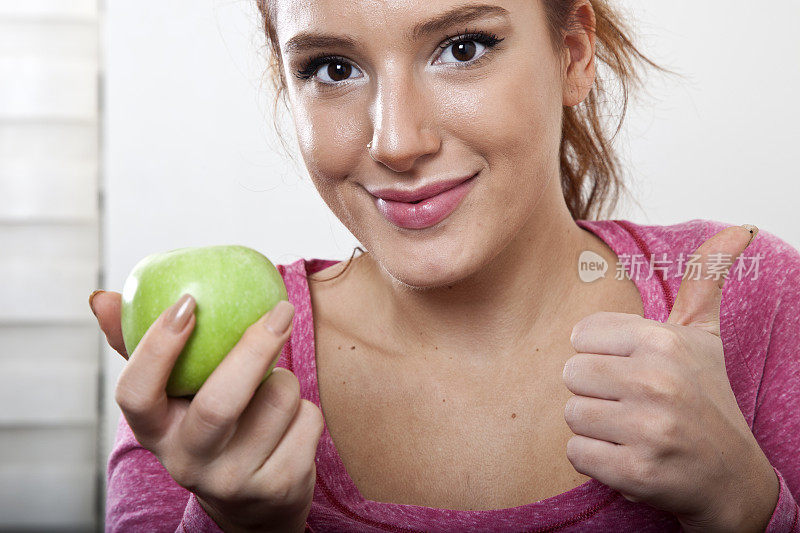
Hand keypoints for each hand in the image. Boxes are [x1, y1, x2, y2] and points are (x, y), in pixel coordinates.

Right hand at [91, 291, 323, 532]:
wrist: (254, 506)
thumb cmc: (209, 426)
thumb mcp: (174, 399)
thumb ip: (143, 348)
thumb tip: (102, 297)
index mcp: (156, 434)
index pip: (136, 394)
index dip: (157, 347)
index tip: (187, 301)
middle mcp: (190, 464)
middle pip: (219, 404)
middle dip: (255, 348)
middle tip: (280, 309)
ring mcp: (236, 480)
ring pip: (278, 399)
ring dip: (286, 379)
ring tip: (272, 389)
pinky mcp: (281, 485)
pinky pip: (308, 418)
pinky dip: (306, 407)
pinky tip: (290, 422)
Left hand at [562, 225, 778, 531]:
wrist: (731, 479)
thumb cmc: (706, 400)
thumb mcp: (705, 336)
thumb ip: (705, 280)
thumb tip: (740, 228)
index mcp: (663, 340)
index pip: (580, 335)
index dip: (602, 356)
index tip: (633, 371)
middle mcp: (656, 380)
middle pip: (571, 373)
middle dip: (596, 392)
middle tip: (633, 404)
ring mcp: (647, 429)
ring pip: (571, 414)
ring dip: (595, 427)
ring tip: (632, 430)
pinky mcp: (636, 472)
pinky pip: (576, 453)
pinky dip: (597, 459)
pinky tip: (630, 456)